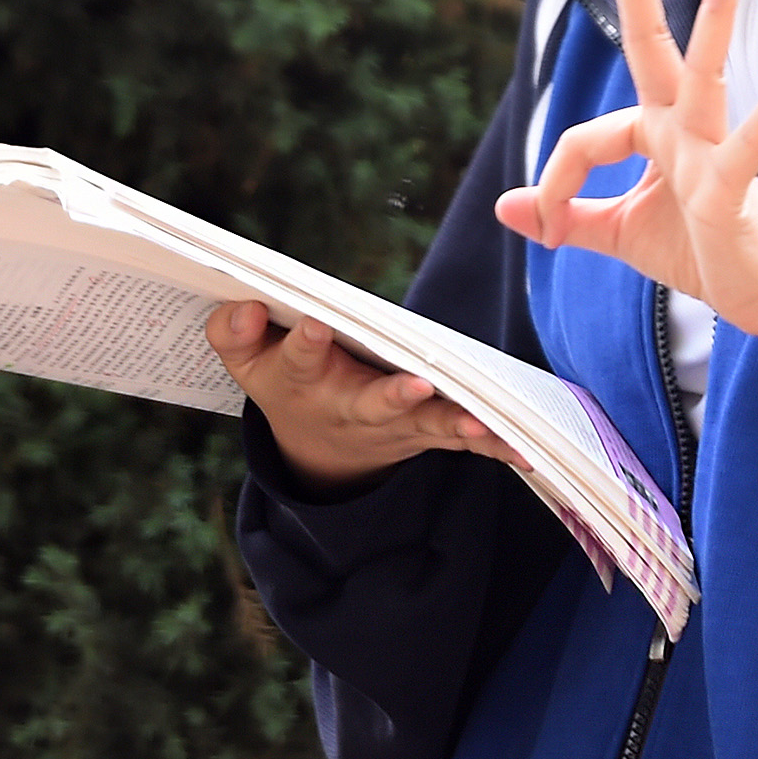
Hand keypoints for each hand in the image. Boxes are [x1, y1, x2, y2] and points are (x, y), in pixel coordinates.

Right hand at [205, 302, 523, 494]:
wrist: (322, 453)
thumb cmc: (290, 384)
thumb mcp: (250, 362)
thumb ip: (235, 332)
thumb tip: (243, 306)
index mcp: (303, 382)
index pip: (297, 359)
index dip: (302, 343)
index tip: (313, 325)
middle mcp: (350, 407)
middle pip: (369, 403)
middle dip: (391, 397)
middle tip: (414, 386)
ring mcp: (393, 425)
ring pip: (424, 425)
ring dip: (451, 425)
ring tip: (478, 425)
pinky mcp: (427, 433)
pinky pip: (462, 440)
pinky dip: (491, 444)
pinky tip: (522, 449)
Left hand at [497, 0, 757, 338]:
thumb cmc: (706, 252)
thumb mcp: (622, 233)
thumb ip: (569, 213)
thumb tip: (506, 207)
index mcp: (655, 133)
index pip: (581, 141)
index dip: (553, 189)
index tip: (551, 232)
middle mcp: (683, 128)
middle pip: (651, 44)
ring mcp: (711, 152)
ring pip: (704, 76)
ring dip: (715, 17)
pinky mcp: (735, 187)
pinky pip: (747, 145)